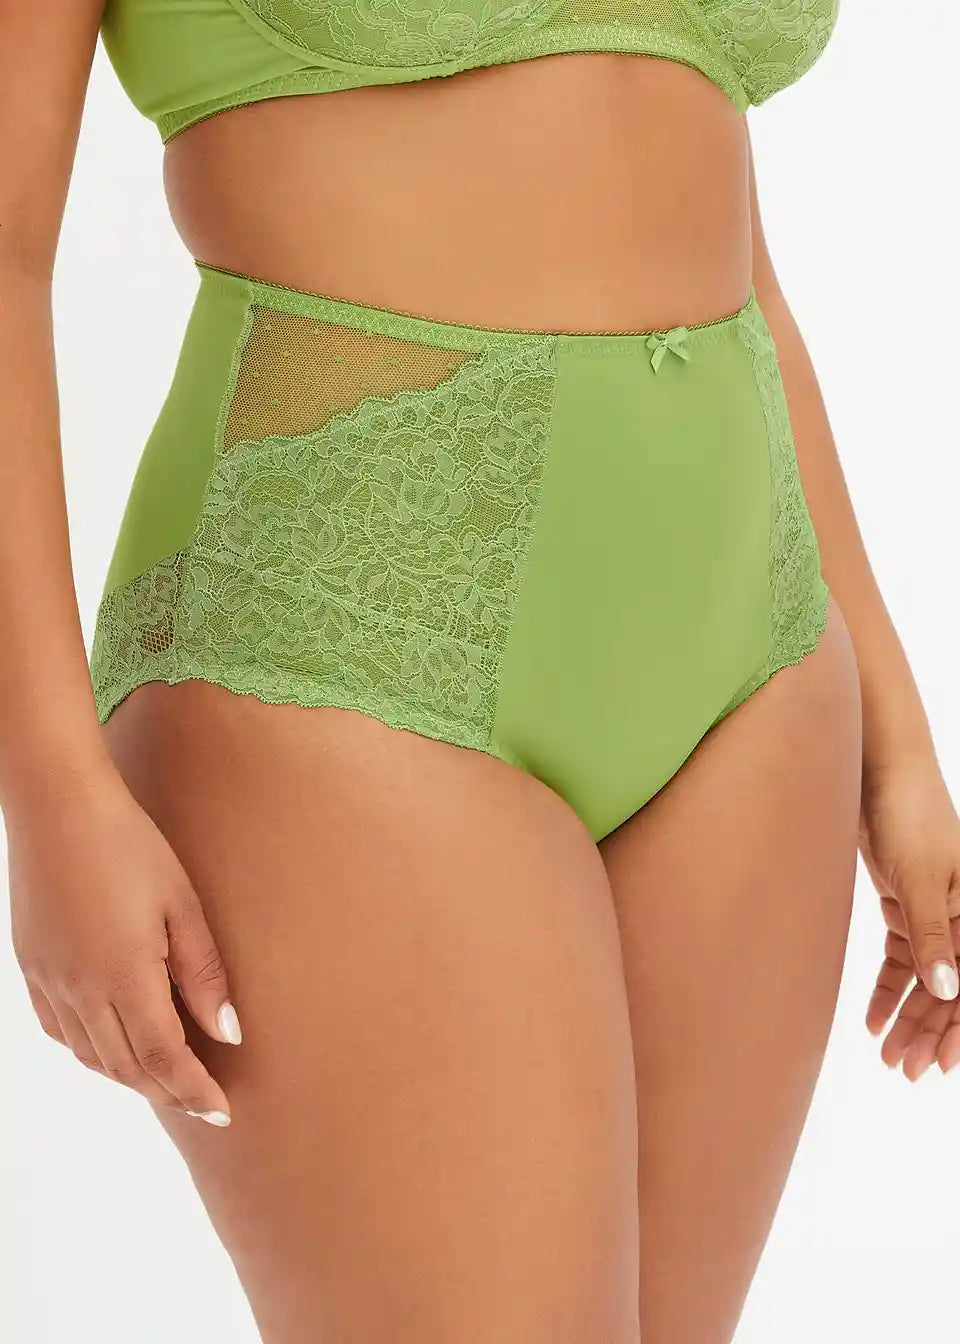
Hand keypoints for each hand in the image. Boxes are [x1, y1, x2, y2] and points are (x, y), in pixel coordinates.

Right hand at [7, 768, 241, 1123]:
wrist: (58, 805)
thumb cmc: (129, 844)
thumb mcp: (182, 903)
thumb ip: (204, 974)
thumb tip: (228, 1034)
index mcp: (122, 976)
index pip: (163, 1059)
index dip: (194, 1090)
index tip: (223, 1111)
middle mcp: (79, 990)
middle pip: (126, 1068)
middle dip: (168, 1092)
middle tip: (202, 1102)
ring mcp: (49, 980)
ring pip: (90, 1055)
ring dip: (130, 1076)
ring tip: (166, 1079)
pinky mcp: (32, 966)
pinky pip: (60, 1030)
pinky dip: (91, 1050)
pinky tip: (113, 1041)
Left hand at [859, 757, 959, 1077]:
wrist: (877, 772)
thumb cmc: (908, 815)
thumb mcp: (919, 877)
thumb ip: (933, 935)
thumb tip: (948, 992)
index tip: (939, 1066)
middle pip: (953, 990)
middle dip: (930, 1032)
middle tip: (902, 1071)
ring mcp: (936, 912)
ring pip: (927, 979)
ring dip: (909, 1016)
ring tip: (886, 1055)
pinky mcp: (907, 904)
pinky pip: (903, 958)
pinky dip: (891, 989)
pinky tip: (874, 1020)